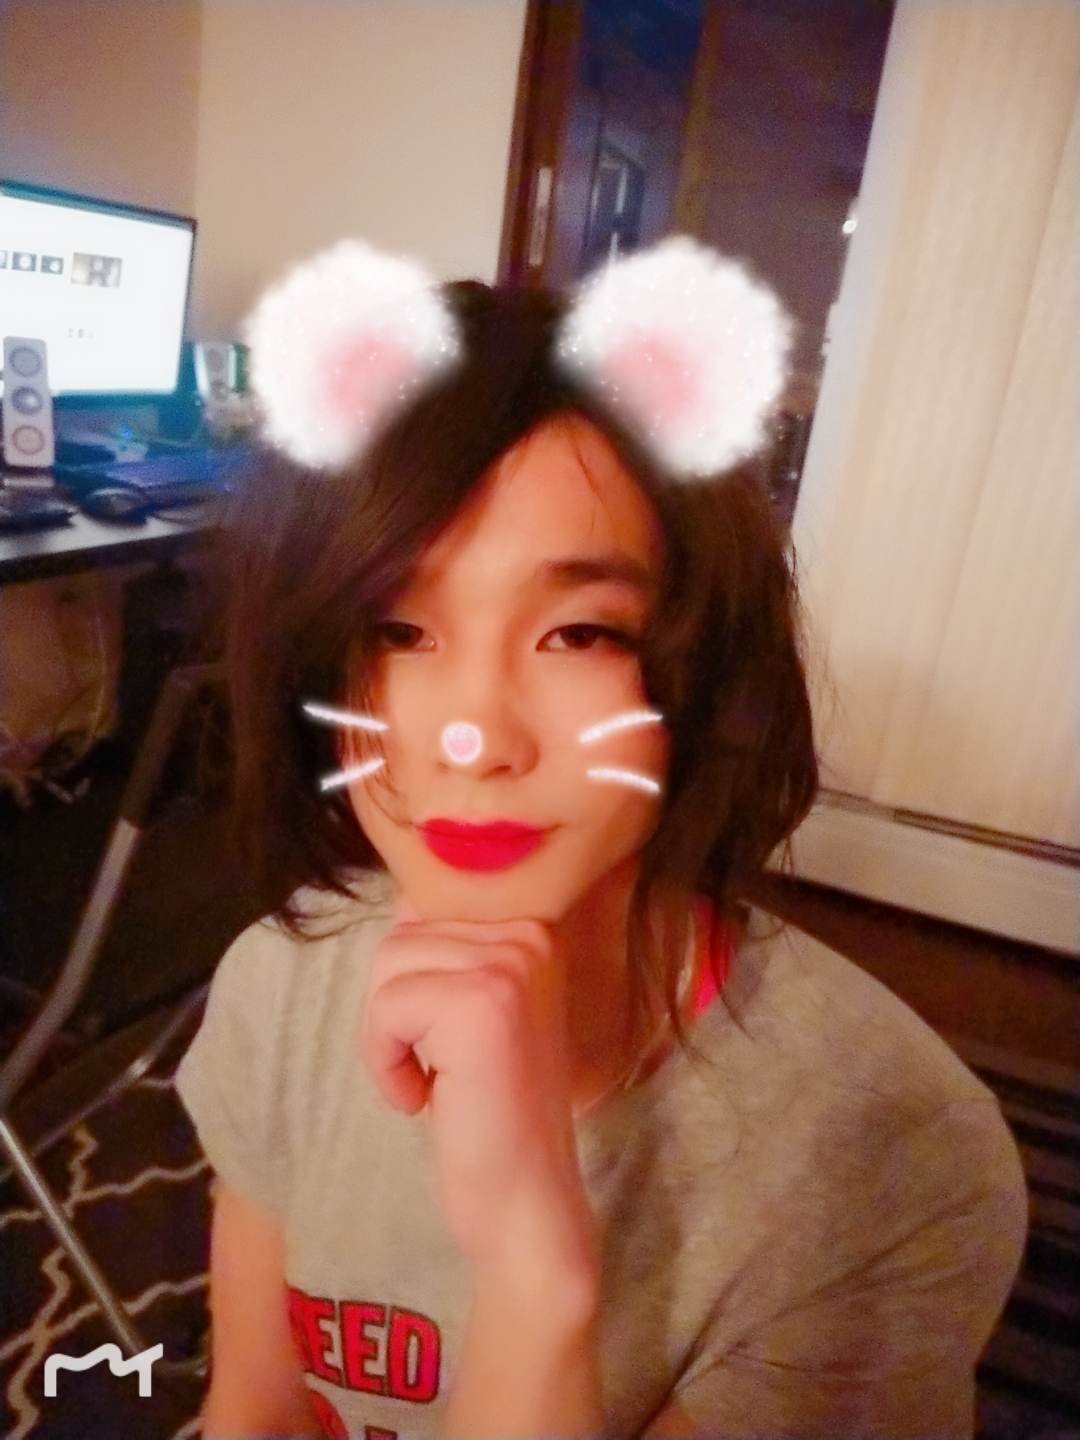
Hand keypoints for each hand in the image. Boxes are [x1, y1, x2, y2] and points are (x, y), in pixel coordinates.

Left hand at [360, 897, 598, 1291]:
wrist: (525, 1197)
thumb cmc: (489, 1106)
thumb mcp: (479, 1006)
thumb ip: (448, 947)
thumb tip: (399, 894)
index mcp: (535, 926)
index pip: (427, 904)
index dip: (410, 975)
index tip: (441, 1034)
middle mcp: (532, 933)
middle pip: (400, 936)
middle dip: (393, 1010)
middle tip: (434, 1066)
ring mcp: (511, 965)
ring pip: (387, 966)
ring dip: (386, 1036)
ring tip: (430, 1079)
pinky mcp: (481, 1005)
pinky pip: (386, 1008)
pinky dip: (384, 1061)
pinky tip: (424, 1097)